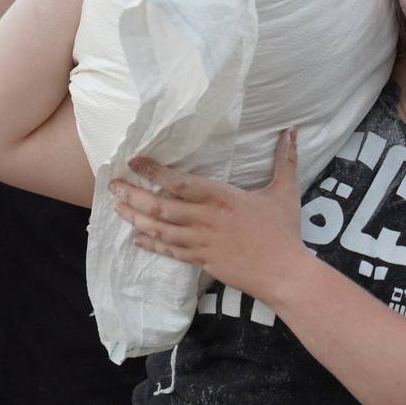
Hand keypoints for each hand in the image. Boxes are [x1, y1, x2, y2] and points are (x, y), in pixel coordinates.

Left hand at [110, 131, 304, 304]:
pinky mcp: (202, 261)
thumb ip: (285, 160)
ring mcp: (201, 242)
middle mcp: (206, 219)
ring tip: (116, 208)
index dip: (154, 171)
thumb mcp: (285, 192)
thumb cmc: (283, 231)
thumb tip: (292, 131)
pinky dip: (151, 244)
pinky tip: (136, 238)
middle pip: (160, 207)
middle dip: (133, 195)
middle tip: (113, 185)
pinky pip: (170, 251)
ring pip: (160, 230)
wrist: (284, 273)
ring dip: (135, 218)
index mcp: (222, 198)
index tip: (135, 160)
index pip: (180, 182)